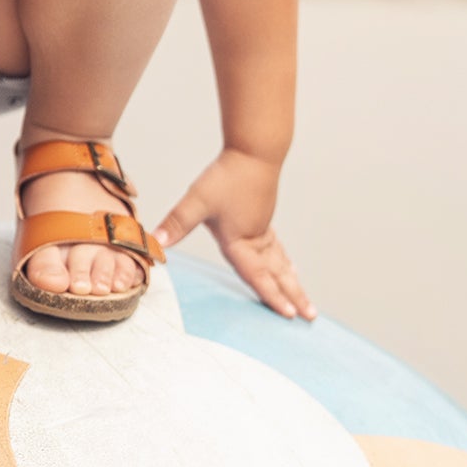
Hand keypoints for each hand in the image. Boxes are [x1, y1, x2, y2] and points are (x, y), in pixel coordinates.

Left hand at [152, 147, 315, 318]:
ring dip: (293, 282)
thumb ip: (177, 222)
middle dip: (293, 296)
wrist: (254, 150)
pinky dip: (285, 262)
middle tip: (310, 316)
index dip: (271, 295)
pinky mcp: (264, 216)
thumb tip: (155, 242)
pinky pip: (277, 248)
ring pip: (280, 262)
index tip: (288, 314)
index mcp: (240, 240)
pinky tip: (289, 266)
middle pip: (277, 273)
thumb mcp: (197, 200)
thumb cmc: (228, 175)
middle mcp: (255, 238)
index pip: (257, 275)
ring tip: (305, 299)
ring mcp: (262, 227)